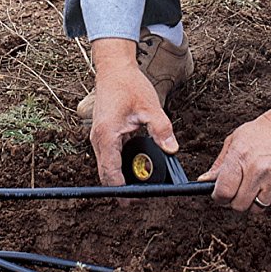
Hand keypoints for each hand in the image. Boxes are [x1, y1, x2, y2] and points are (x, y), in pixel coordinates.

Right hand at [90, 39, 178, 204]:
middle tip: (139, 199)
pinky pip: (109, 157)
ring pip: (107, 167)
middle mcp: (98, 140)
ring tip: (140, 186)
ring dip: (120, 178)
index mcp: (107, 136)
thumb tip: (172, 150)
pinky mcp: (103, 135)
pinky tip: (136, 167)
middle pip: (106, 175)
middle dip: (121, 189)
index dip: (122, 191)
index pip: (111, 173)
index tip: (134, 201)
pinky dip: (120, 166)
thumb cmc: (129, 85)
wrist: (114, 69)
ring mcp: (99, 138)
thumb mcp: (150, 107)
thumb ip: (161, 130)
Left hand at [198, 96, 270, 211]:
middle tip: (238, 191)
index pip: (223, 192)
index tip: (220, 195)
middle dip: (234, 201)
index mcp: (240, 157)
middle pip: (238, 205)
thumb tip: (204, 181)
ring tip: (255, 186)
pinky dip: (269, 200)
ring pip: (256, 209)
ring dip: (253, 202)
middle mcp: (258, 170)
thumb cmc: (264, 130)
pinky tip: (270, 184)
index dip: (219, 197)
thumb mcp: (236, 139)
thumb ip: (220, 163)